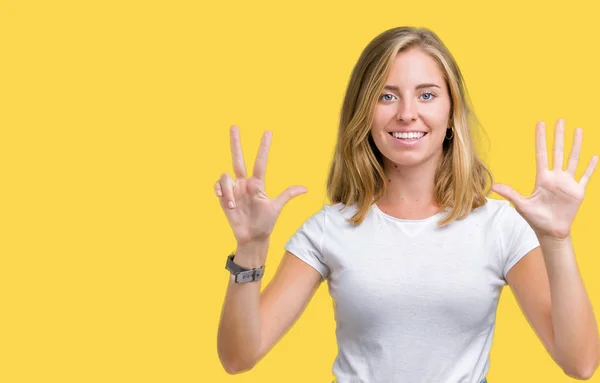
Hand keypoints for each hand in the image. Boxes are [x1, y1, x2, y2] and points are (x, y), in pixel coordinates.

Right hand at [214, 125, 307, 244]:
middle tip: (234, 126)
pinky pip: (218, 186)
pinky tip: (225, 200)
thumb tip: (306, 188)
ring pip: (225, 177)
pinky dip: (220, 191)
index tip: (268, 132)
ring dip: (227, 190)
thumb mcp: (276, 208)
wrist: (252, 237)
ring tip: (233, 206)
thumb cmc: (265, 223)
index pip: (260, 161)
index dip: (263, 147)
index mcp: (257, 183)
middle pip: (238, 158)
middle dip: (235, 142)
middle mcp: (244, 183)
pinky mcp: (223, 197)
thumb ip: (287, 195)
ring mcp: (233, 189)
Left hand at [492, 119, 597, 239]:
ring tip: (578, 130)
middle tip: (560, 119)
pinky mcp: (578, 191)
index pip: (541, 154)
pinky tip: (594, 157)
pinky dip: (590, 167)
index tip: (540, 124)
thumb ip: (510, 193)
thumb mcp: (522, 205)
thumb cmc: (535, 218)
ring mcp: (567, 183)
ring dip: (576, 145)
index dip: (541, 139)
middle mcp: (555, 177)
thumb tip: (493, 186)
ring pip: (573, 159)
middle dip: (559, 136)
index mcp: (542, 178)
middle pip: (558, 152)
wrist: (550, 231)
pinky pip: (585, 177)